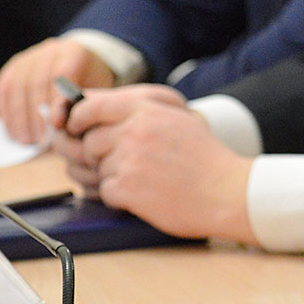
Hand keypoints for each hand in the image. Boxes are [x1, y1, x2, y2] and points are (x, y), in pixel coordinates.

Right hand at [0, 37, 116, 142]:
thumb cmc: (90, 83)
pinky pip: (4, 89)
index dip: (56, 101)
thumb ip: (82, 106)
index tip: (56, 125)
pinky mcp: (13, 68)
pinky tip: (13, 131)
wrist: (79, 62)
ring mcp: (28, 58)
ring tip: (26, 141)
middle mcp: (48, 51)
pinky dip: (7, 112)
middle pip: (35, 82)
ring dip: (19, 118)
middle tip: (40, 141)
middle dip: (35, 115)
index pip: (61, 74)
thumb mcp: (95, 91)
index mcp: (73, 53)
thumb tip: (60, 129)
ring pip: (16, 87)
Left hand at [53, 86, 250, 240]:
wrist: (228, 192)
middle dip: (99, 155)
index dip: (77, 118)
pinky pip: (104, 192)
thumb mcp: (178, 118)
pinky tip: (144, 195)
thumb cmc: (205, 158)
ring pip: (96, 169)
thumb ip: (140, 109)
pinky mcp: (128, 188)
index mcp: (146, 109)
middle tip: (122, 164)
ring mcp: (130, 159)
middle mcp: (135, 130)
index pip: (91, 106)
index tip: (75, 127)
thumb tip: (91, 107)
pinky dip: (119, 197)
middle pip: (88, 142)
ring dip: (113, 177)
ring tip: (142, 180)